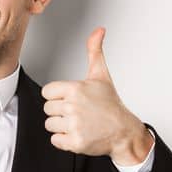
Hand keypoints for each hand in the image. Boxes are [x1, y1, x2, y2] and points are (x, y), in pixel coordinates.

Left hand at [41, 27, 149, 161]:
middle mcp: (73, 106)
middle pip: (48, 109)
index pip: (47, 93)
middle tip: (79, 113)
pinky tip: (78, 134)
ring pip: (50, 125)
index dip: (58, 97)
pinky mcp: (75, 142)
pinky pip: (55, 140)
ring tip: (79, 124)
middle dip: (61, 112)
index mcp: (75, 89)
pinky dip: (65, 141)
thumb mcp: (101, 75)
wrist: (124, 131)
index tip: (71, 100)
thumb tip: (99, 30)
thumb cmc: (111, 105)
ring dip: (62, 126)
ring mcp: (74, 125)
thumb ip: (95, 51)